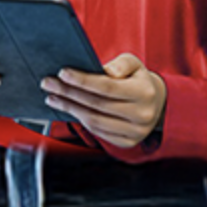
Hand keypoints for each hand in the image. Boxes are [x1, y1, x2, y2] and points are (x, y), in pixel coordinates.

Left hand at [41, 53, 166, 147]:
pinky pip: (98, 132)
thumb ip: (120, 64)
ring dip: (70, 108)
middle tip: (49, 83)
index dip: (83, 80)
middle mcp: (141, 115)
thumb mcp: (135, 64)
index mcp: (144, 92)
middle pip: (97, 104)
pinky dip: (81, 120)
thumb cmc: (139, 80)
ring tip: (54, 97)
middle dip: (69, 93)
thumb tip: (103, 71)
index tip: (63, 73)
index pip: (107, 87)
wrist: (156, 104)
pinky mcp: (127, 142)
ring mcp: (135, 132)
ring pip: (94, 121)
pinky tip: (70, 109)